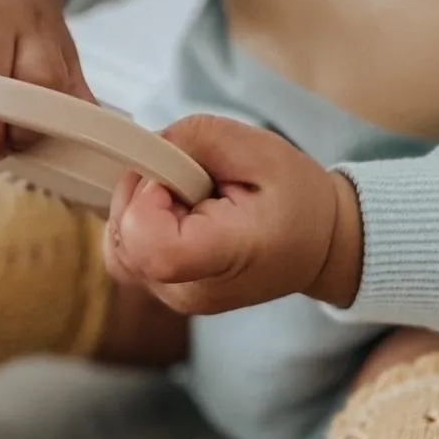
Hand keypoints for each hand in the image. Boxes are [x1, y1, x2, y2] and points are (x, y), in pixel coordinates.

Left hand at [104, 115, 362, 315]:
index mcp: (222, 257)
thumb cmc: (296, 198)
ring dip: (141, 210)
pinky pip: (129, 254)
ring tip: (190, 200)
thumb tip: (143, 149)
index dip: (145, 197)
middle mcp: (190, 291)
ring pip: (118, 247)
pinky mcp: (166, 293)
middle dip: (141, 196)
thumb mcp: (257, 147)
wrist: (320, 246)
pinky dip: (144, 225)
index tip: (179, 178)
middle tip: (190, 185)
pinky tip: (181, 214)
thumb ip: (192, 139)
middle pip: (121, 241)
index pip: (144, 240)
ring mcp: (174, 299)